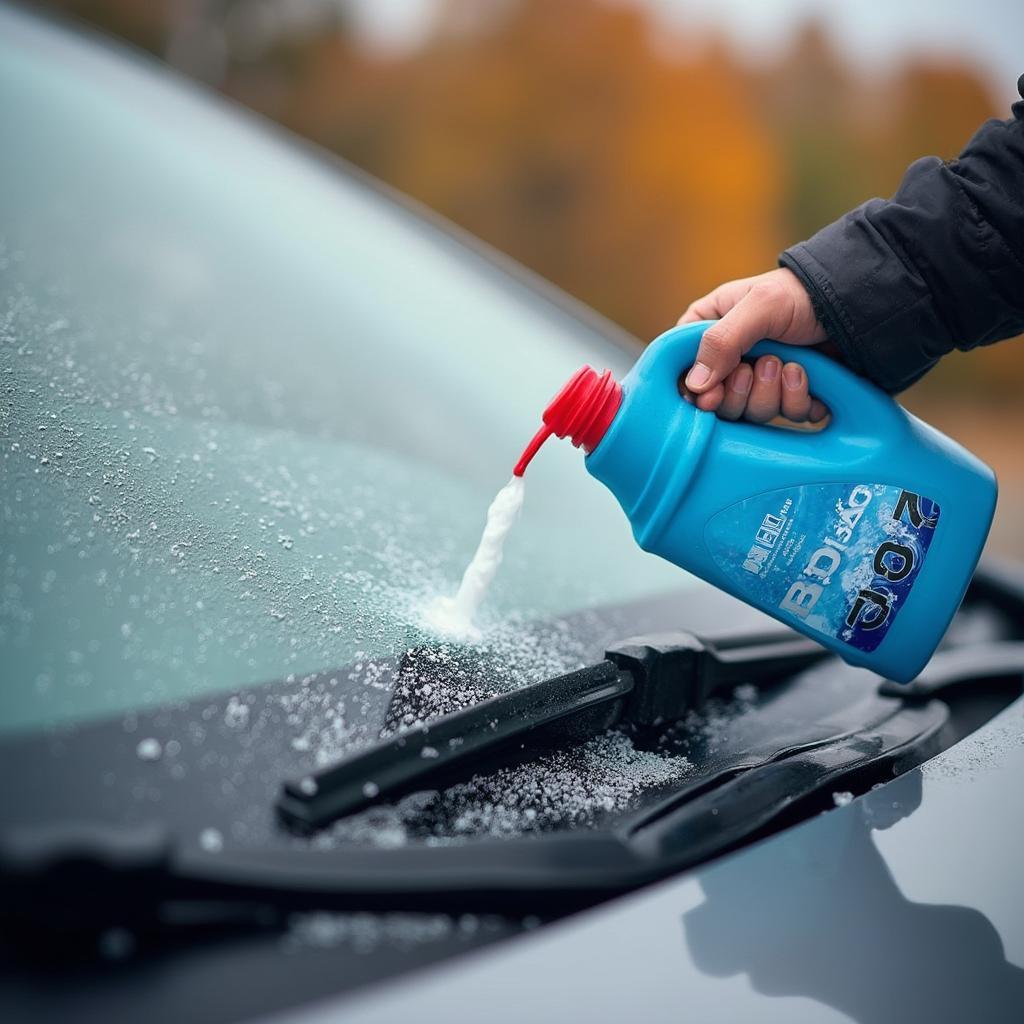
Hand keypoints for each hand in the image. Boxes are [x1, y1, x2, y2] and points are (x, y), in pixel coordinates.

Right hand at [677, 268, 829, 422]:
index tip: (710, 395)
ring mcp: (759, 382)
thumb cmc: (800, 294)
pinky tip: (804, 376)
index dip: (694, 390)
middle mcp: (730, 360)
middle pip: (716, 402)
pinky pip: (784, 417)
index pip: (682, 371)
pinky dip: (796, 400)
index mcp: (710, 332)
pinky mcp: (788, 397)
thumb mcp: (758, 306)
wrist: (854, 306)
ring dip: (770, 394)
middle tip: (757, 368)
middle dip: (740, 392)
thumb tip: (694, 386)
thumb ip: (721, 342)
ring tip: (789, 365)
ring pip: (750, 413)